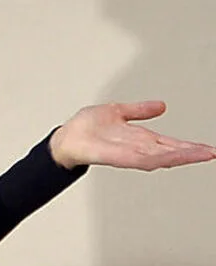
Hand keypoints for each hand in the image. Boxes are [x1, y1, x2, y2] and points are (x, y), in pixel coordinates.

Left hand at [49, 101, 215, 170]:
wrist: (65, 137)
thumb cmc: (86, 128)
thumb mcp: (118, 111)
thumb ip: (139, 110)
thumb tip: (160, 105)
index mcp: (141, 138)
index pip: (171, 143)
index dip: (190, 146)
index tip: (209, 148)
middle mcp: (138, 148)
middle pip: (171, 152)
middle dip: (193, 153)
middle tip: (213, 153)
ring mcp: (129, 154)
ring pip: (161, 157)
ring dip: (182, 156)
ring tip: (202, 155)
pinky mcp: (117, 157)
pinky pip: (140, 159)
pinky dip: (157, 158)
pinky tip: (170, 158)